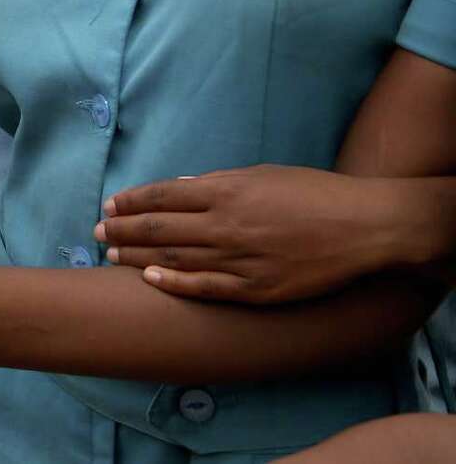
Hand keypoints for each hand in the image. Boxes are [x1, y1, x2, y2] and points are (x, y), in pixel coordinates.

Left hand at [98, 165, 394, 303]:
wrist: (365, 228)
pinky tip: (149, 279)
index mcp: (226, 191)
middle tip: (97, 233)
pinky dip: (174, 283)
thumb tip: (183, 186)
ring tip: (111, 256)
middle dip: (122, 230)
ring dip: (137, 257)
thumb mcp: (263, 175)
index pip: (163, 195)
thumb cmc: (314, 194)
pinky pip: (205, 287)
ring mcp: (240, 259)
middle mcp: (226, 225)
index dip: (131, 202)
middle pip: (160, 227)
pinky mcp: (256, 288)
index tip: (109, 206)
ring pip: (174, 258)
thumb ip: (219, 182)